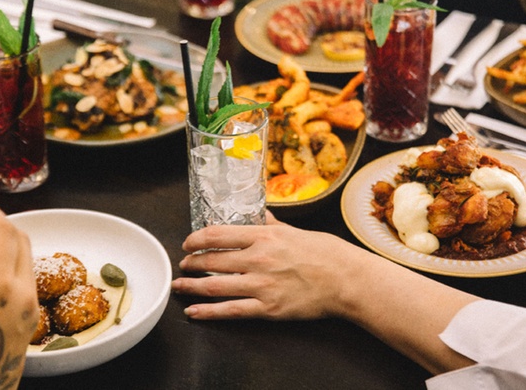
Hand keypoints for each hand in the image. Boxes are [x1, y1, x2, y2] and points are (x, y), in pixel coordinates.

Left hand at [172, 213, 373, 319]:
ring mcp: (262, 285)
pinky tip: (194, 311)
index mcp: (264, 235)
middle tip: (183, 265)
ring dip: (191, 286)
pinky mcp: (268, 308)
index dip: (195, 239)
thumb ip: (272, 223)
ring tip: (179, 286)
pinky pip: (230, 311)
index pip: (217, 234)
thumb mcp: (295, 230)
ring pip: (214, 286)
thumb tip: (260, 214)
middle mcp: (258, 259)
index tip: (188, 243)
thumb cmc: (325, 253)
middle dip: (190, 264)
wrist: (346, 279)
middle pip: (211, 260)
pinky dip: (208, 312)